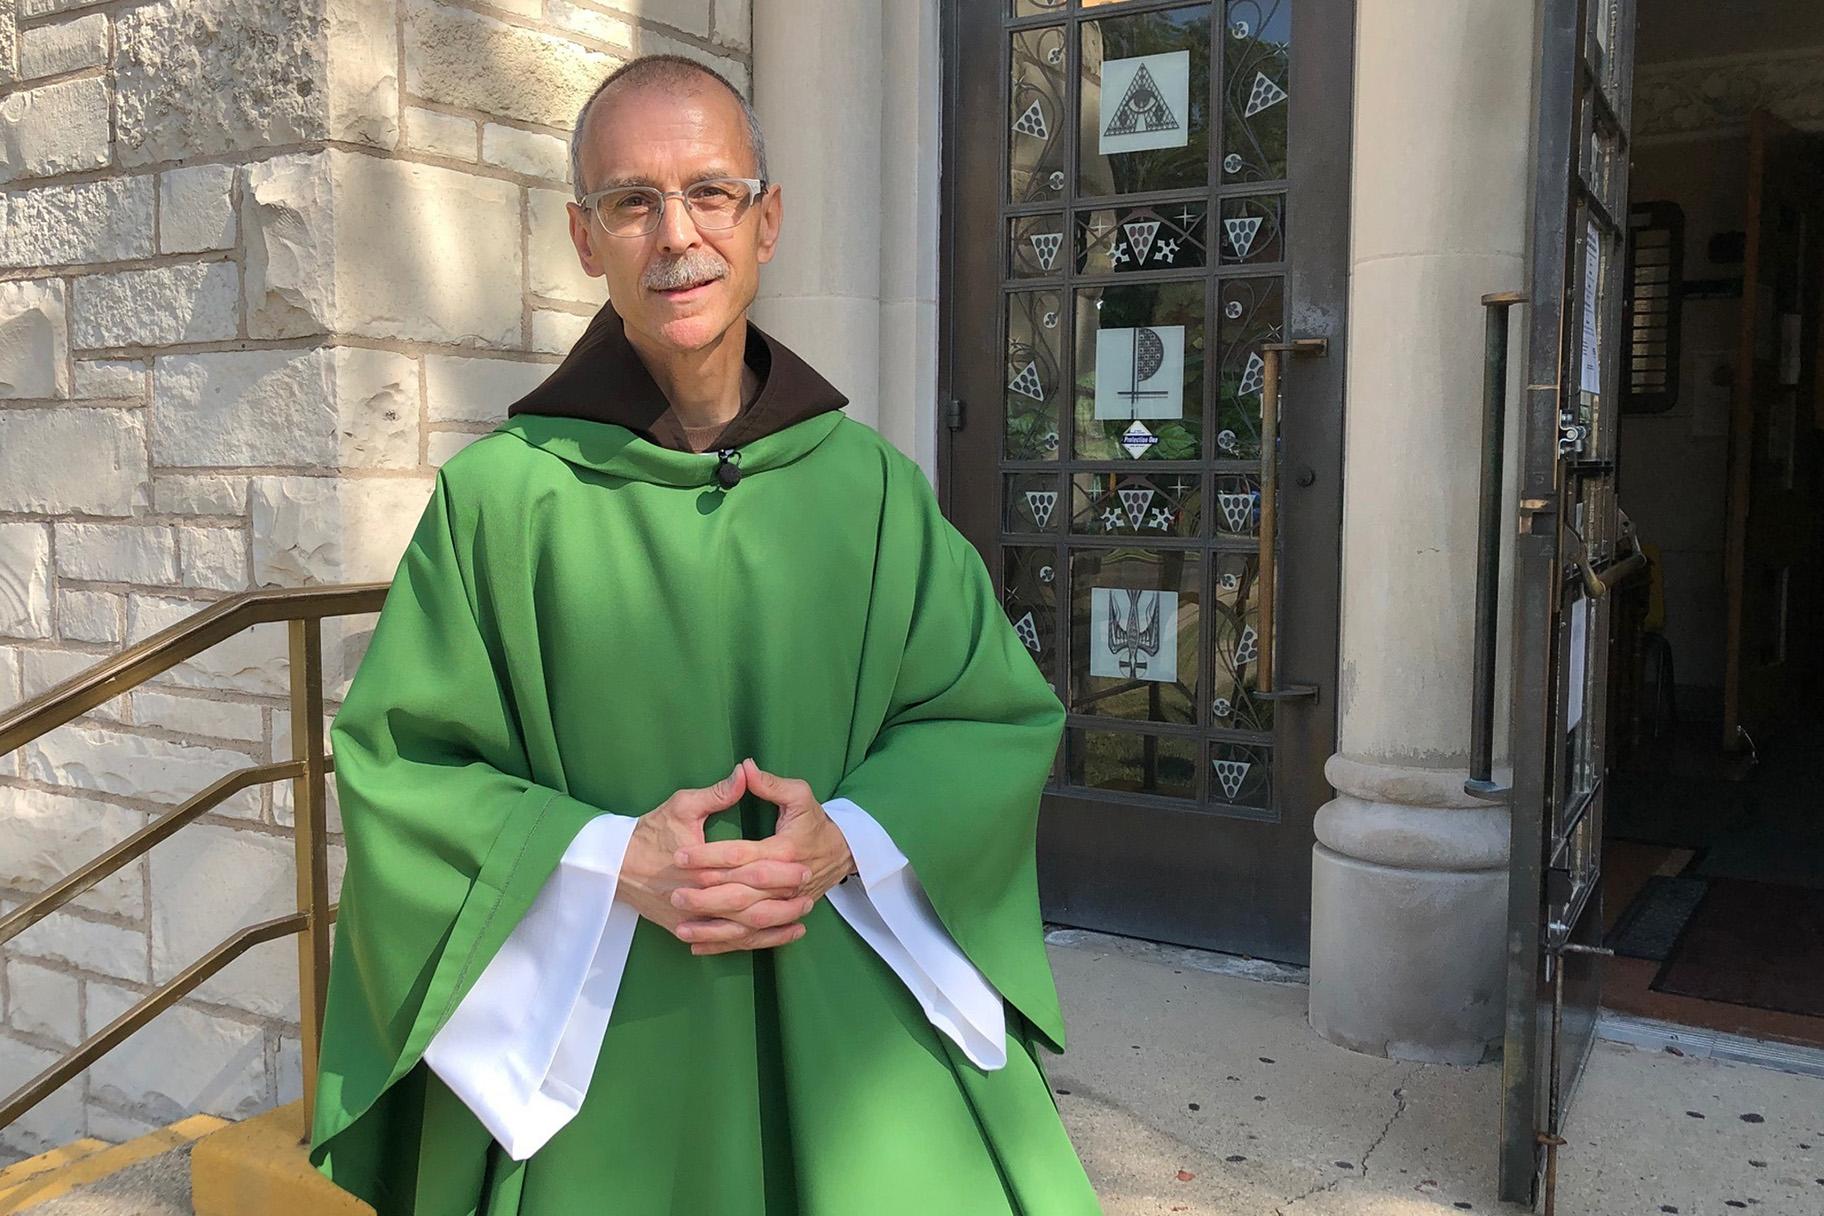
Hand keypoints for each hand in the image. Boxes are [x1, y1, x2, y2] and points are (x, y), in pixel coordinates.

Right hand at [617, 763, 799, 942]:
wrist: (614, 866)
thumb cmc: (650, 832)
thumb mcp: (682, 805)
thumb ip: (718, 793)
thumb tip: (747, 771)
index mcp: (700, 864)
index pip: (747, 869)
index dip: (778, 868)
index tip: (804, 862)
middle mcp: (697, 896)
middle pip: (749, 904)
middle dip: (783, 901)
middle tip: (810, 891)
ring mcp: (692, 918)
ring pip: (741, 929)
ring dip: (774, 926)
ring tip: (801, 918)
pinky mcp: (687, 930)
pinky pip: (727, 942)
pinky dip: (755, 942)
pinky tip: (779, 937)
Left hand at [670, 757, 857, 956]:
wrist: (842, 852)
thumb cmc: (815, 821)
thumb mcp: (799, 795)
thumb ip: (770, 784)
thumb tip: (744, 768)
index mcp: (786, 849)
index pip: (742, 855)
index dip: (710, 856)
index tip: (680, 855)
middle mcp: (786, 882)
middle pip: (742, 894)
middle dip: (706, 897)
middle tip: (675, 894)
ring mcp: (785, 905)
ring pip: (746, 922)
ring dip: (713, 926)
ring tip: (681, 926)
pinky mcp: (782, 918)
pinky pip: (753, 938)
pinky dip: (725, 944)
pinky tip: (697, 945)